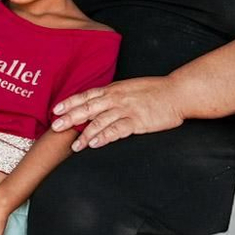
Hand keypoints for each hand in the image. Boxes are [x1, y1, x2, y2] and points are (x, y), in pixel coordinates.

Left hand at [50, 76, 186, 150]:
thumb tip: (97, 102)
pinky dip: (104, 137)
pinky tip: (95, 144)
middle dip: (70, 118)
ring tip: (75, 146)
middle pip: (88, 108)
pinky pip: (117, 130)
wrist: (178, 92)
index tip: (56, 110)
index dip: (70, 102)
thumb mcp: (129, 88)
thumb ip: (113, 95)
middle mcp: (117, 98)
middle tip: (56, 127)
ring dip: (85, 134)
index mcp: (114, 89)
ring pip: (100, 121)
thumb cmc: (155, 91)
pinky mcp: (138, 121)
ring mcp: (127, 109)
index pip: (86, 95)